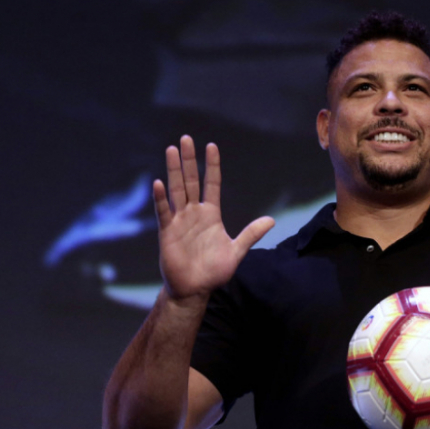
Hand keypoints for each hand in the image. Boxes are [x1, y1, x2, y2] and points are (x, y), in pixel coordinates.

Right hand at [153, 135, 273, 300]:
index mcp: (211, 215)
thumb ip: (251, 234)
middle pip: (191, 181)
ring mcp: (180, 221)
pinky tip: (158, 183)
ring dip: (173, 170)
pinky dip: (161, 199)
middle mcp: (194, 213)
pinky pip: (164, 212)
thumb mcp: (236, 251)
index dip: (211, 166)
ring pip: (176, 190)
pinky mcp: (167, 232)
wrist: (194, 289)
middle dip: (189, 160)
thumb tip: (271, 220)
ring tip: (171, 150)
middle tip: (186, 139)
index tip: (211, 146)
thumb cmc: (214, 271)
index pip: (212, 184)